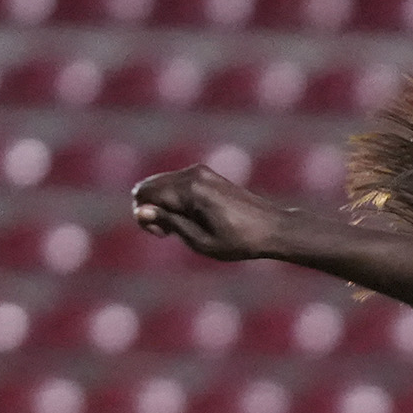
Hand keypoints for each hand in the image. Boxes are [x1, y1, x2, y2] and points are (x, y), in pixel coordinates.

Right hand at [130, 166, 286, 262]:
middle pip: (148, 186)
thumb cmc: (239, 241)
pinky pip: (174, 183)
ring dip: (161, 205)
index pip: (145, 194)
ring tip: (181, 226)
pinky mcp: (205, 173)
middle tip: (170, 232)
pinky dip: (173, 200)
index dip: (145, 218)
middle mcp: (193, 174)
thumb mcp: (201, 242)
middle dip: (150, 209)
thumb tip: (141, 209)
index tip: (165, 235)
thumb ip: (169, 223)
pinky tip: (189, 217)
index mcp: (191, 190)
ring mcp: (199, 171)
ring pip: (159, 184)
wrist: (272, 227)